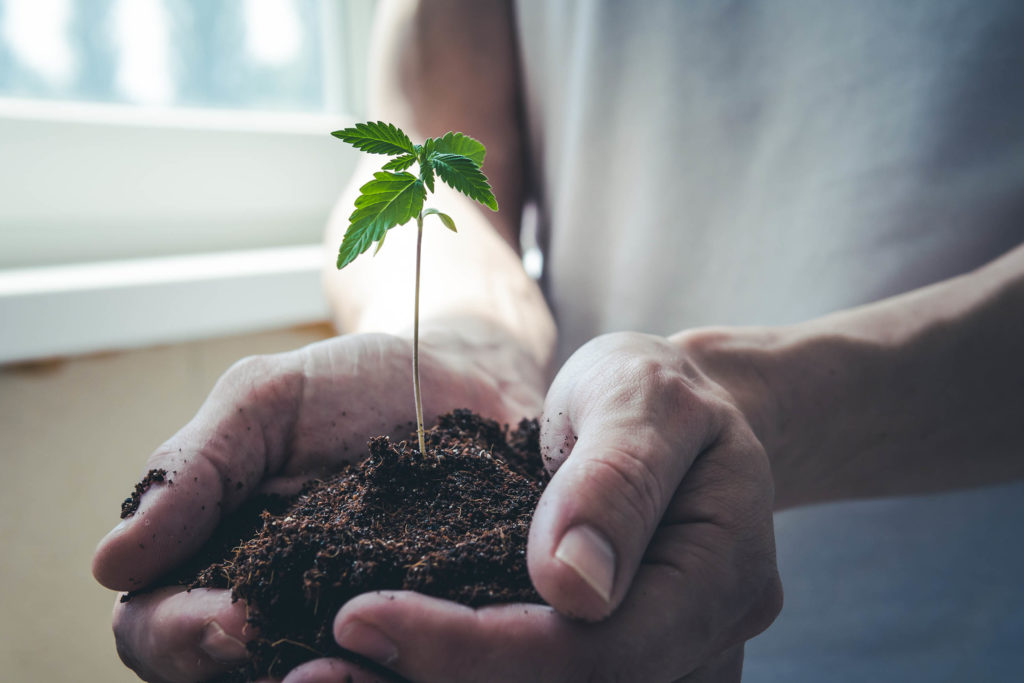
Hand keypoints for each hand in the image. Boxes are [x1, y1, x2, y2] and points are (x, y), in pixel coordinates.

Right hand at [93, 329, 542, 682]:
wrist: (461, 384)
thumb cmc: (353, 389)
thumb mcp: (265, 402)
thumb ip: (193, 469)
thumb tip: (110, 563)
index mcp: (211, 557)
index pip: (155, 628)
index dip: (180, 635)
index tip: (237, 614)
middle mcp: (269, 608)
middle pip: (224, 673)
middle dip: (250, 667)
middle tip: (309, 642)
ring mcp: (343, 627)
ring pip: (312, 682)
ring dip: (331, 678)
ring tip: (366, 656)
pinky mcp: (415, 635)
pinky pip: (397, 670)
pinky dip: (399, 667)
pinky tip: (423, 648)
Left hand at [306, 331, 781, 681]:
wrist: (676, 417)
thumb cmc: (659, 392)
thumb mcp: (645, 397)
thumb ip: (617, 480)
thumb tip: (571, 585)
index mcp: (722, 580)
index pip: (596, 652)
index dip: (475, 651)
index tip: (359, 617)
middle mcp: (701, 646)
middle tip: (314, 671)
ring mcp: (666, 665)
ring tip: (327, 676)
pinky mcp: (617, 661)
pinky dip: (457, 678)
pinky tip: (382, 666)